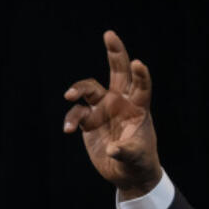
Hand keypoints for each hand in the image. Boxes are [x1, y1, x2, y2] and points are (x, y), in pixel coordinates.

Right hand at [62, 30, 161, 197]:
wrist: (126, 174)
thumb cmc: (139, 162)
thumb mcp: (136, 158)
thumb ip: (126, 152)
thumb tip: (113, 148)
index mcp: (138, 107)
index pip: (141, 86)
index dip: (140, 74)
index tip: (138, 63)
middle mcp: (120, 102)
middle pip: (118, 71)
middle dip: (114, 52)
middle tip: (109, 34)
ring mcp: (104, 109)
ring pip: (89, 89)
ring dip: (78, 89)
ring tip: (69, 96)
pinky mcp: (90, 120)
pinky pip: (77, 112)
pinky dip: (71, 119)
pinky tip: (68, 129)